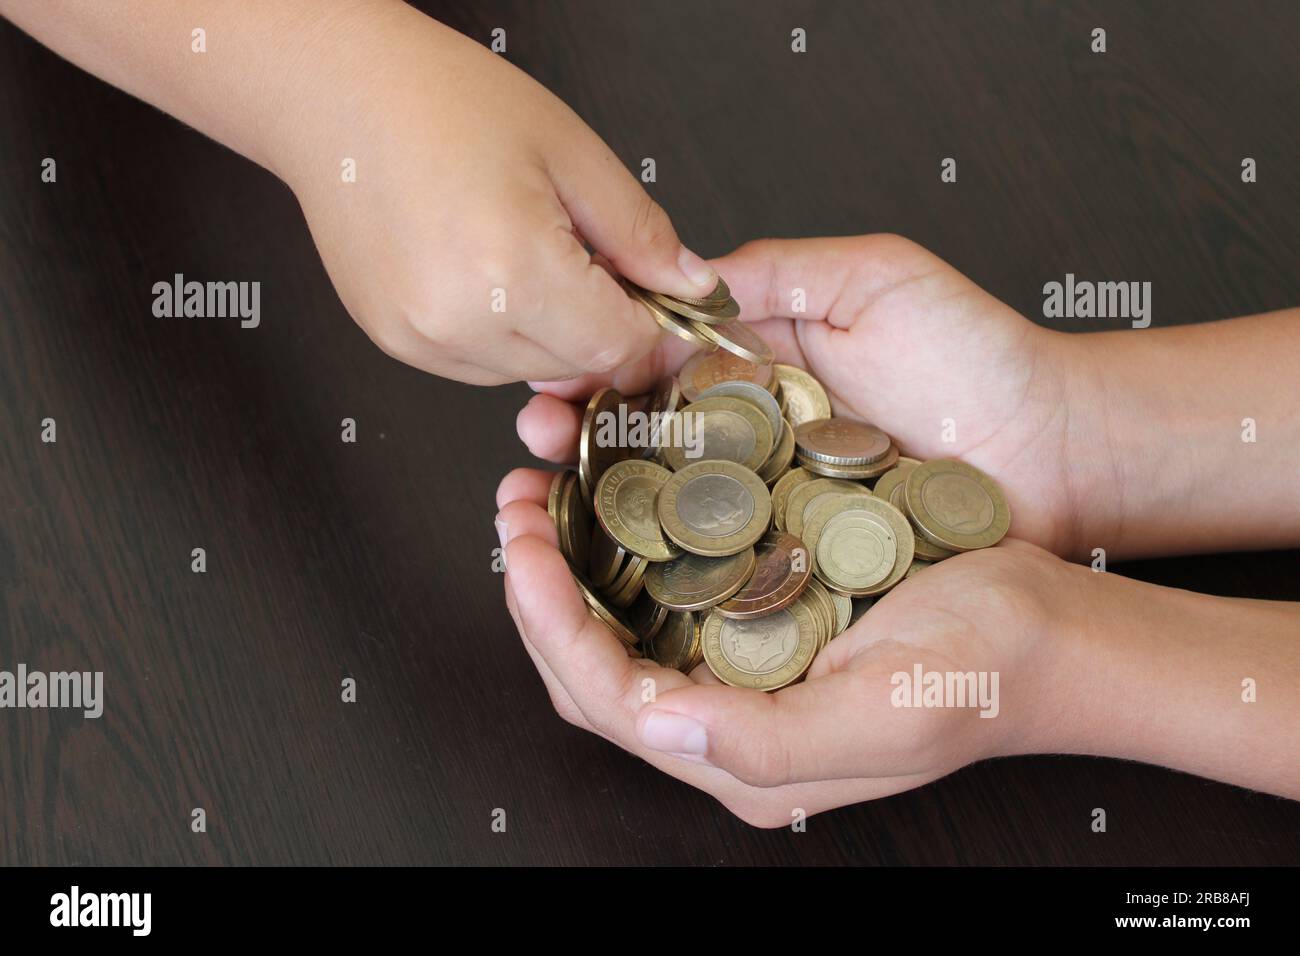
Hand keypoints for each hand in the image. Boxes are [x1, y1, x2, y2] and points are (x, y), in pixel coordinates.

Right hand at [281, 2, 717, 383]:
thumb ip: (641, 233)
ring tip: (519, 251)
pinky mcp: (394, 343)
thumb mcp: (571, 152)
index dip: (644, 317)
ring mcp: (420, 340)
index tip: (639, 283)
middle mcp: (460, 321)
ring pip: (529, 372)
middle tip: (578, 252)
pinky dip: (500, 334)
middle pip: (576, 366)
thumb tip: (692, 285)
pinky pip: (479, 367)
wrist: (337, 95)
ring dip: (548, 331)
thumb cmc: (442, 103)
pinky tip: (483, 273)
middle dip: (596, 321)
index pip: (618, 345)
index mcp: (512, 270)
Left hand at [495, 467, 1076, 826]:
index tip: (525, 543)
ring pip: (619, 624)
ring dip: (573, 557)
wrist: (1053, 633)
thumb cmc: (986, 671)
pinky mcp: (762, 624)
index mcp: (746, 760)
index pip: (605, 699)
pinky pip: (667, 590)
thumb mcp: (886, 715)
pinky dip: (626, 542)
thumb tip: (654, 726)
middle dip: (540, 584)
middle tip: (519, 500)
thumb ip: (766, 740)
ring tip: (546, 488)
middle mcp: (729, 723)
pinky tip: (617, 492)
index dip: (548, 621)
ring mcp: (742, 672)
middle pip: (591, 664)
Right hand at [520, 234, 1097, 555]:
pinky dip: (673, 565)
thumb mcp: (875, 277)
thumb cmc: (980, 354)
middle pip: (645, 439)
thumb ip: (777, 271)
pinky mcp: (801, 559)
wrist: (1063, 451)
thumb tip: (677, 276)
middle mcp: (754, 437)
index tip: (548, 383)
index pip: (655, 364)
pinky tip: (622, 567)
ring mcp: (774, 503)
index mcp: (759, 365)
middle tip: (530, 450)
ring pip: (673, 505)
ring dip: (605, 506)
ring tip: (549, 508)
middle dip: (579, 441)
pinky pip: (729, 563)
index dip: (595, 371)